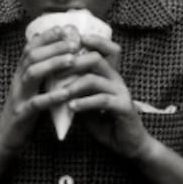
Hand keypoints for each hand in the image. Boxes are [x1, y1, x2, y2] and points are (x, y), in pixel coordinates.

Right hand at [0, 27, 86, 160]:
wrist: (4, 140)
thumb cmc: (26, 110)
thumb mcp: (33, 88)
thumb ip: (44, 72)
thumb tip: (63, 52)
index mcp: (21, 73)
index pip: (31, 47)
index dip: (47, 36)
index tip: (64, 28)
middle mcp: (18, 81)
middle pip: (32, 56)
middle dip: (54, 46)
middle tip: (75, 42)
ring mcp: (19, 97)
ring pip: (32, 74)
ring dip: (53, 64)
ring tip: (72, 60)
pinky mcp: (22, 115)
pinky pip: (36, 103)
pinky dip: (51, 97)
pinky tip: (66, 93)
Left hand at [57, 32, 150, 160]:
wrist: (128, 143)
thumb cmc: (106, 122)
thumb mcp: (88, 104)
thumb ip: (78, 92)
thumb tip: (53, 82)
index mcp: (110, 75)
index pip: (107, 49)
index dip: (93, 41)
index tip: (72, 39)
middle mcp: (117, 79)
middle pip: (97, 59)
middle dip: (74, 62)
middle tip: (55, 70)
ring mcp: (121, 92)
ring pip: (96, 79)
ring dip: (74, 85)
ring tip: (59, 93)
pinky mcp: (124, 107)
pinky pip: (102, 100)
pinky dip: (85, 103)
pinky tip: (72, 108)